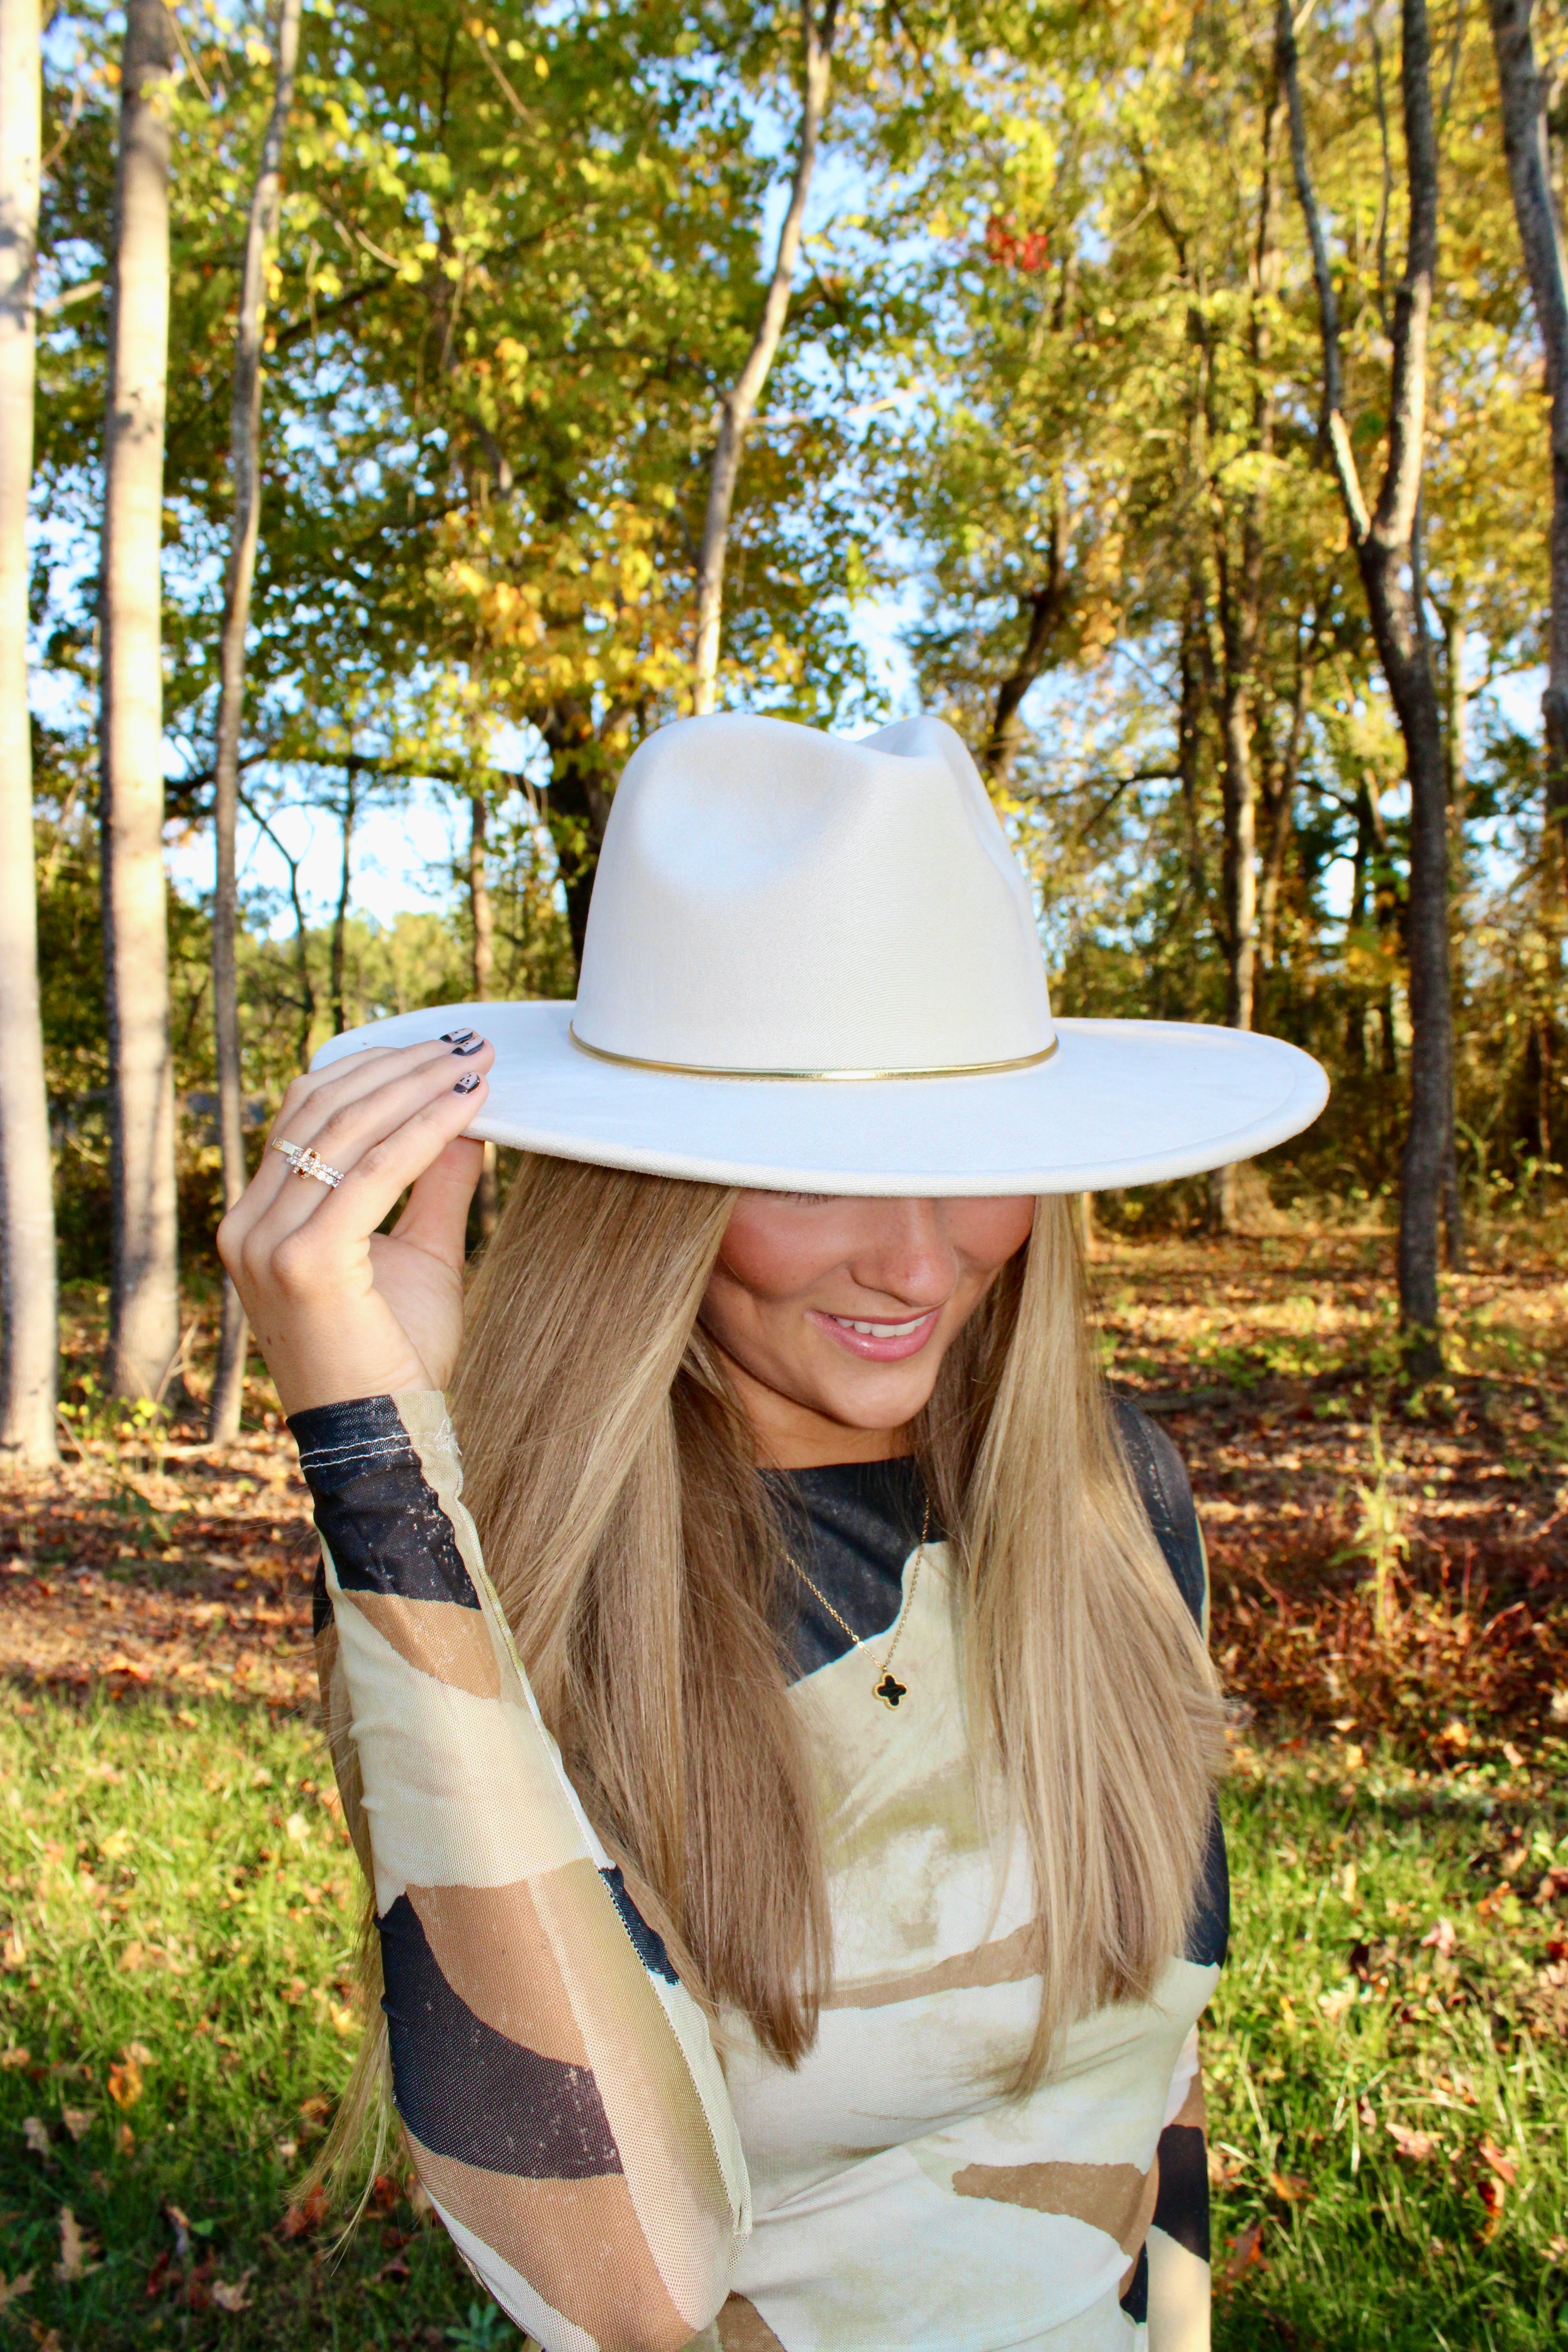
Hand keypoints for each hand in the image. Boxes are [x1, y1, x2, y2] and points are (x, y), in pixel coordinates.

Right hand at [217, 1032, 494, 1416]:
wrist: (385, 1440)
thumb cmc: (397, 1358)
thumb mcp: (421, 1254)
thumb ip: (433, 1184)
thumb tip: (465, 1118)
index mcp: (258, 1220)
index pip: (305, 1116)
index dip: (370, 1071)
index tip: (436, 1050)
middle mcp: (248, 1226)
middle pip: (323, 1111)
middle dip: (400, 1067)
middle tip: (467, 1044)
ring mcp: (267, 1244)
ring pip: (346, 1131)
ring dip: (418, 1088)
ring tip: (474, 1065)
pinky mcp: (304, 1262)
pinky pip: (373, 1173)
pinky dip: (424, 1130)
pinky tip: (468, 1108)